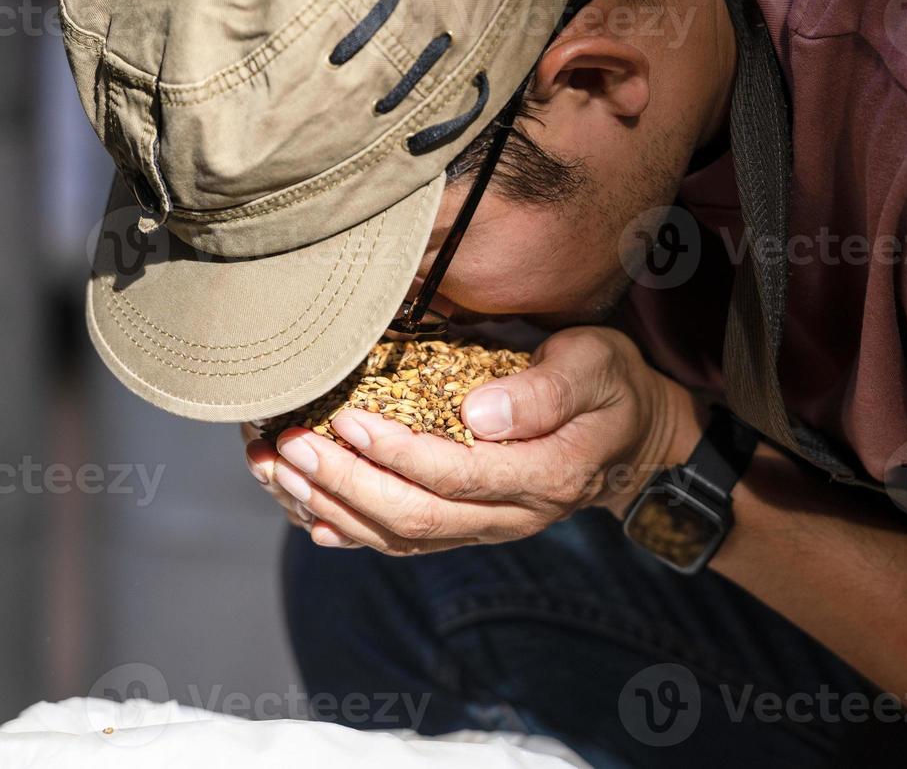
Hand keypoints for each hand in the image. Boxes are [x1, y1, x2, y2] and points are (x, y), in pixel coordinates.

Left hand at [243, 326, 704, 554]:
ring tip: (274, 468)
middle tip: (289, 445)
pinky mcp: (465, 525)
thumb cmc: (610, 385)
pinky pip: (399, 541)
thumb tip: (478, 414)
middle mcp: (511, 516)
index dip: (398, 455)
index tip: (347, 421)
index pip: (458, 476)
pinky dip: (345, 528)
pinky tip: (302, 509)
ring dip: (329, 507)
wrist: (633, 435)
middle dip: (343, 484)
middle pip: (414, 518)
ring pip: (397, 537)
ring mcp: (485, 527)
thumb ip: (544, 390)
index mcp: (545, 475)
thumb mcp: (596, 366)